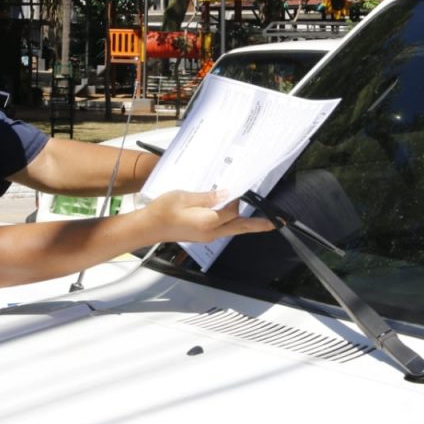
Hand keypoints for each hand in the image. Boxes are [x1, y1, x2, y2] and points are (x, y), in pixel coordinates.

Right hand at [143, 189, 274, 243]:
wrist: (147, 227)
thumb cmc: (162, 211)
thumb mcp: (185, 197)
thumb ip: (208, 196)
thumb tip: (227, 194)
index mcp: (208, 221)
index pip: (232, 210)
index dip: (238, 198)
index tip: (242, 187)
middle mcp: (211, 232)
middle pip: (240, 227)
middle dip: (259, 225)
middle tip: (276, 222)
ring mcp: (207, 236)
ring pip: (232, 229)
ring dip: (245, 223)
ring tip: (261, 220)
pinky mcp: (203, 236)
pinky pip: (223, 229)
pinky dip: (231, 222)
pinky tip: (233, 214)